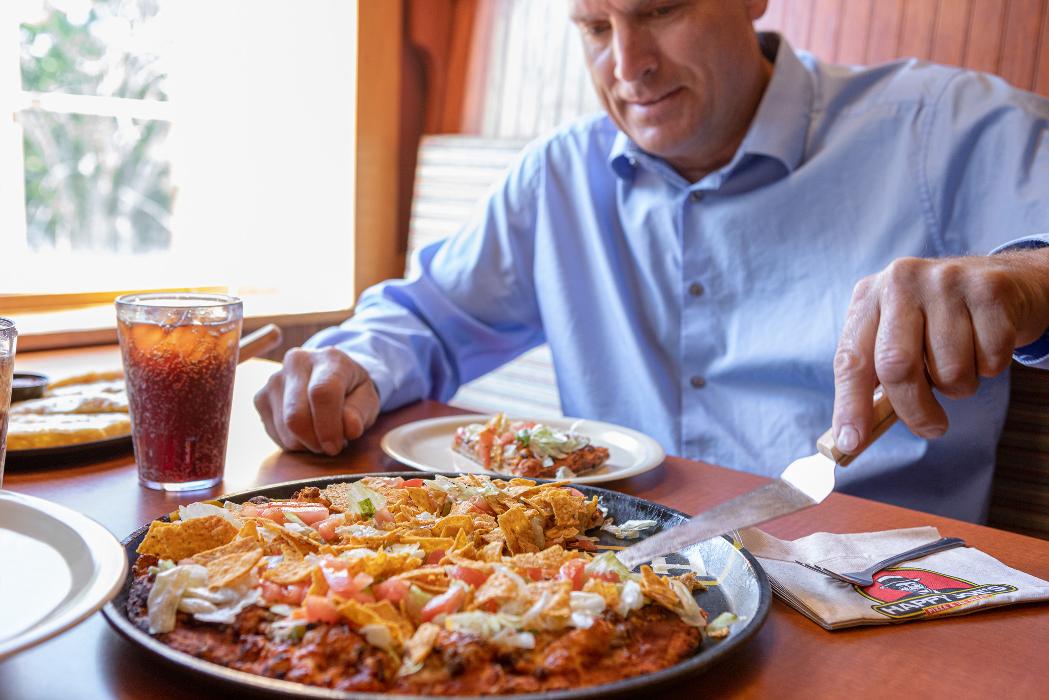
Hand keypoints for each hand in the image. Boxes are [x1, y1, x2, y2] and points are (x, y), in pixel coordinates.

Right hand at [254, 347, 379, 454]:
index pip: (322, 393)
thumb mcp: (368, 399)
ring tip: (322, 434)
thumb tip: (350, 428)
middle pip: (296, 415)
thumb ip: (361, 413)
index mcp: (329, 358)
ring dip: (305, 443)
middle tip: (332, 446)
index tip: (336, 446)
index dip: (329, 426)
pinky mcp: (260, 397)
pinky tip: (306, 431)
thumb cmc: (352, 391)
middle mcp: (297, 362)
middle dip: (315, 441)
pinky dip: (292, 442)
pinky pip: (274, 433)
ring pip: (284, 428)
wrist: (329, 378)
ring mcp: (274, 379)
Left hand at [832, 248, 1048, 452]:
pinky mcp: (988, 290)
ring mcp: (945, 281)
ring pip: (950, 370)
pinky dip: (990, 367)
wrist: (1001, 280)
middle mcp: (900, 282)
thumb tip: (854, 438)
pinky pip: (990, 359)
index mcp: (868, 297)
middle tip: (930, 428)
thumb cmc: (937, 322)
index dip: (850, 404)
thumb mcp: (898, 336)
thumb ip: (876, 379)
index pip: (851, 359)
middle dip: (914, 410)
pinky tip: (984, 344)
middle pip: (897, 366)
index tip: (852, 442)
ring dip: (959, 385)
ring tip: (961, 362)